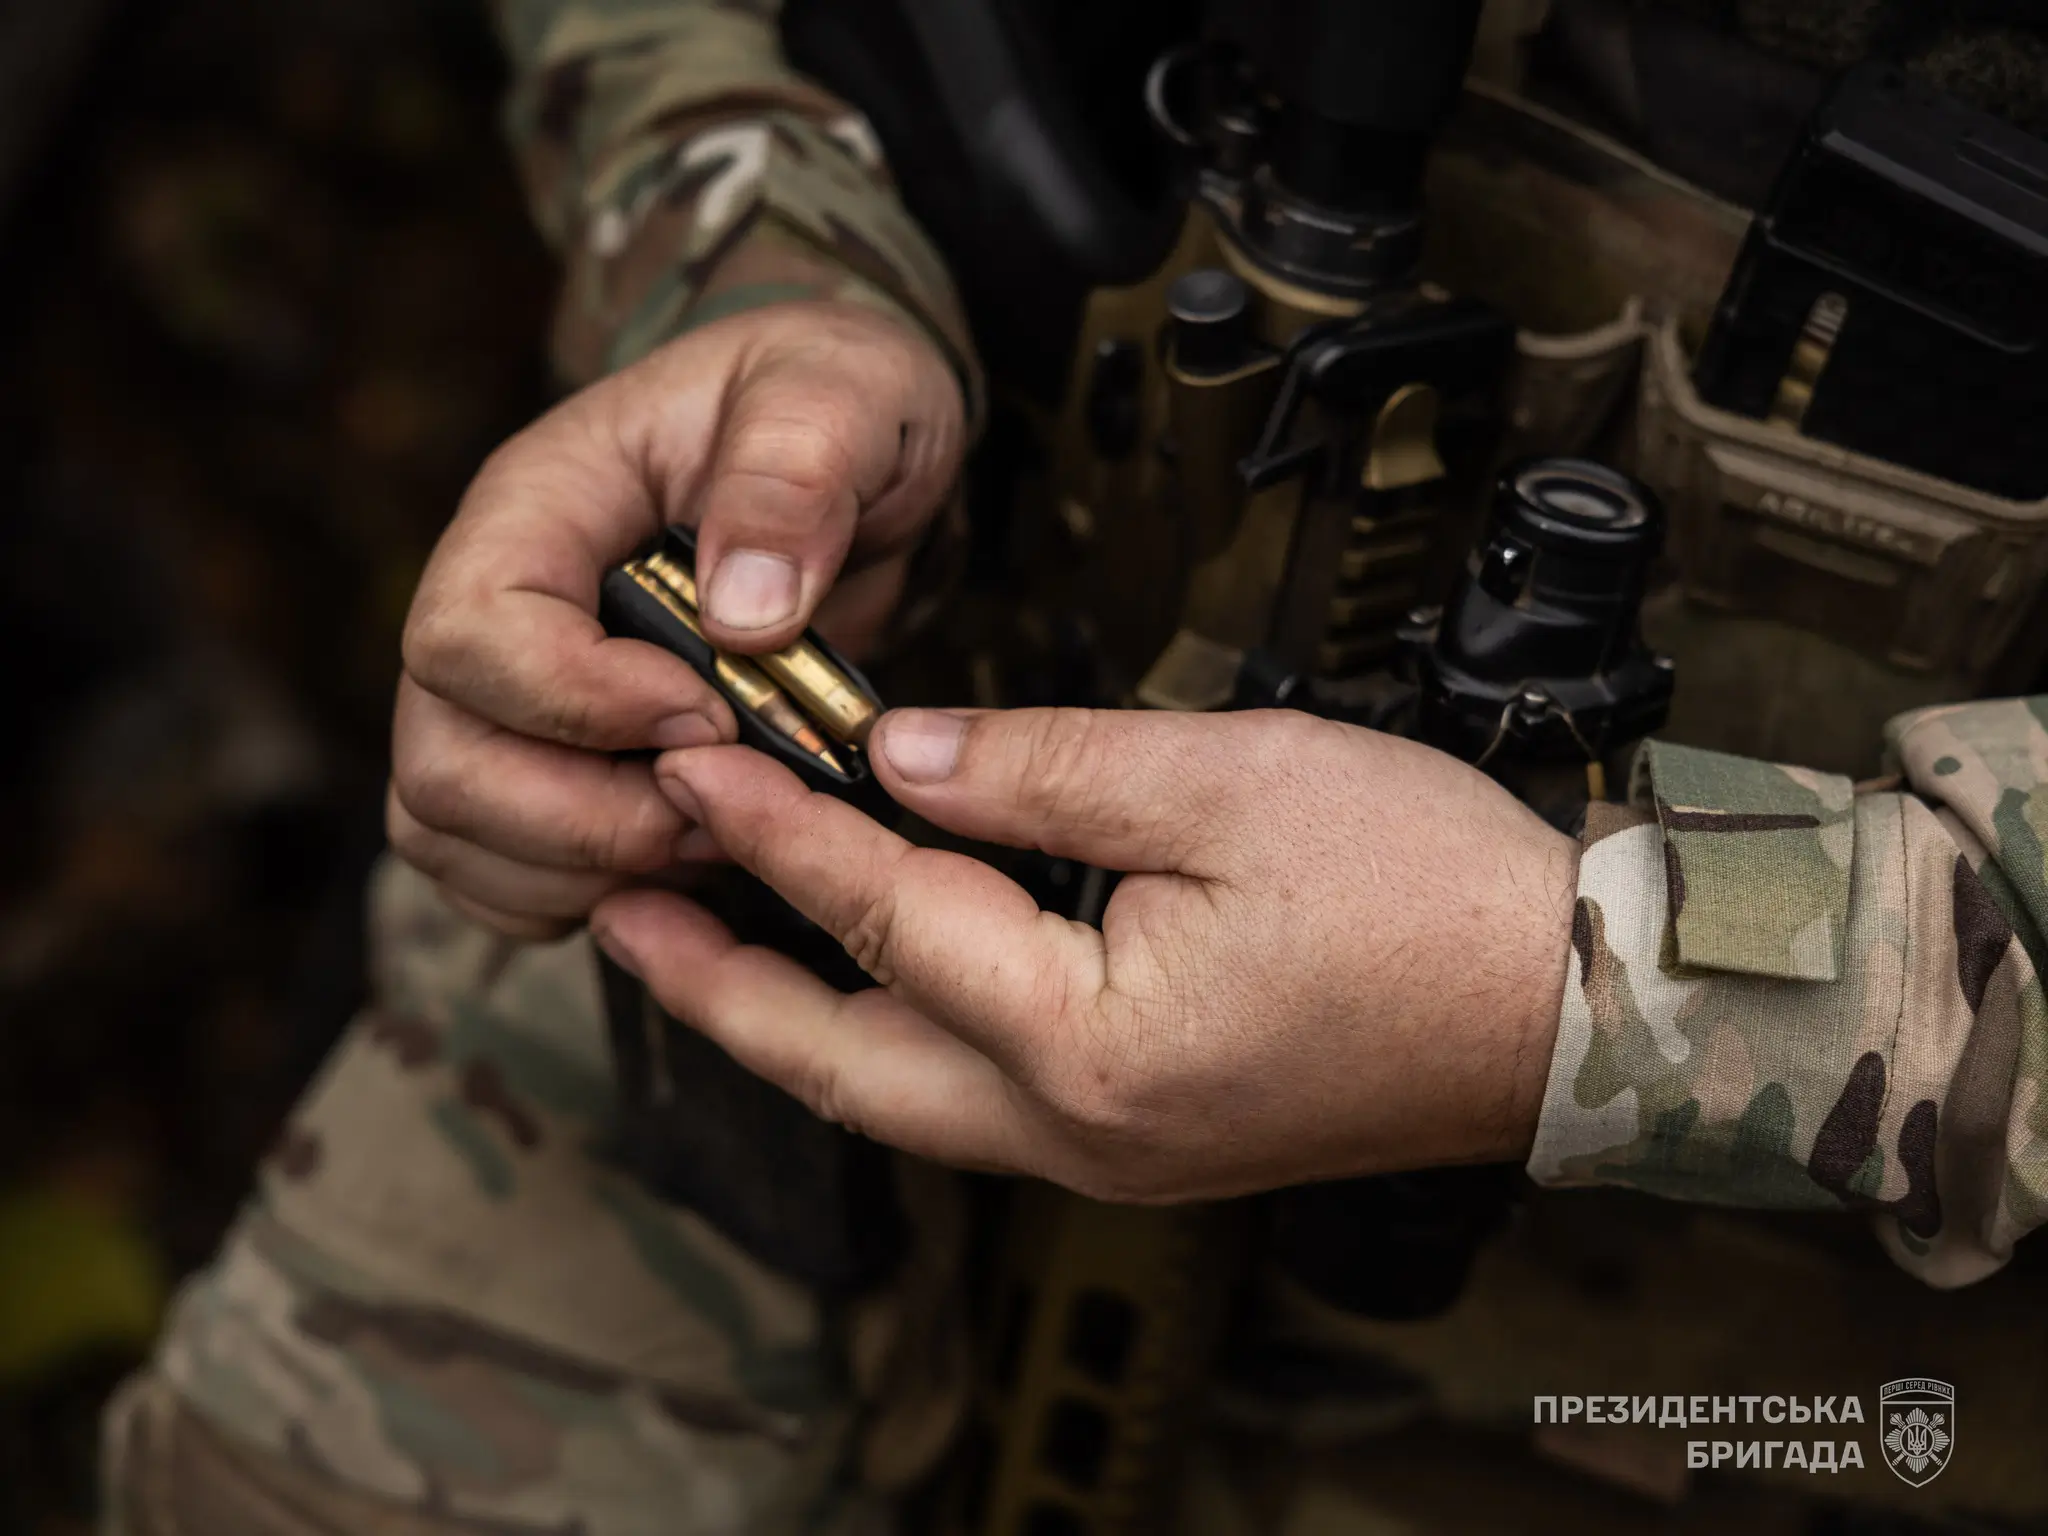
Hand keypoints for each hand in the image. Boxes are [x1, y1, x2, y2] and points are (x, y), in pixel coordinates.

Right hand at [387, 303, 964, 938]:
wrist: (844, 447)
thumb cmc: (832, 403)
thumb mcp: (844, 394)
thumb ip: (794, 474)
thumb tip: (741, 609)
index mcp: (541, 502)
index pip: (469, 630)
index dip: (578, 703)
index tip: (711, 711)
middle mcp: (494, 602)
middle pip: (440, 754)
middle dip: (584, 816)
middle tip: (721, 805)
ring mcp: (504, 688)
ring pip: (445, 824)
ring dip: (579, 869)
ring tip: (713, 837)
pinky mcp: (539, 756)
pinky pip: (486, 866)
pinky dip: (571, 897)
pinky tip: (679, 865)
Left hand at [592, 708, 1579, 1202]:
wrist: (1572, 1004)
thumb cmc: (1432, 891)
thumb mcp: (1225, 780)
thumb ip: (1040, 766)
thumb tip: (902, 751)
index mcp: (1090, 1041)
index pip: (883, 911)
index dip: (776, 823)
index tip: (695, 755)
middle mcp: (1080, 1129)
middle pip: (845, 1062)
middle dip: (720, 986)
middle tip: (617, 912)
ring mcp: (1112, 1150)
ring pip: (900, 1095)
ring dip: (794, 1017)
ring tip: (707, 947)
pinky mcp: (1146, 1135)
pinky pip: (972, 1096)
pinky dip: (892, 1030)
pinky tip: (867, 974)